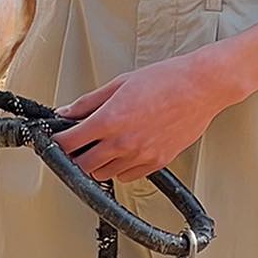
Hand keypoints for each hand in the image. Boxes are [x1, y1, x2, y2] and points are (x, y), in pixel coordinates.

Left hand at [52, 50, 238, 184]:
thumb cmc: (164, 80)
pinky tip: (123, 152)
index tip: (57, 140)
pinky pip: (128, 176)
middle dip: (75, 156)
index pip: (70, 143)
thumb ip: (89, 102)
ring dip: (97, 164)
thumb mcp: (119, 84)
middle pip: (83, 165)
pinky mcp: (156, 163)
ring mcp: (140, 155)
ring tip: (102, 146)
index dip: (58, 143)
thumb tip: (66, 112)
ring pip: (104, 174)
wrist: (200, 87)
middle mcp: (123, 142)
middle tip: (78, 145)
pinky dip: (120, 168)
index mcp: (109, 119)